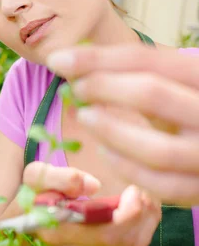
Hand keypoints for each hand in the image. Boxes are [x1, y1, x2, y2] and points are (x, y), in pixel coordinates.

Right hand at [23, 162, 160, 245]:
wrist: (29, 210)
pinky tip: (140, 209)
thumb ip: (59, 176)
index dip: (129, 213)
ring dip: (146, 219)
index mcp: (54, 231)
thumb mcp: (38, 174)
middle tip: (141, 188)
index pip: (106, 232)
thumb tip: (92, 187)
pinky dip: (143, 227)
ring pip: (132, 245)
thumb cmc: (35, 190)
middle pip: (123, 240)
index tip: (132, 189)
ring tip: (142, 195)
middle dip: (143, 213)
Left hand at [48, 45, 198, 205]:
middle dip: (102, 88)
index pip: (149, 61)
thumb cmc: (186, 109)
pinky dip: (127, 169)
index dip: (98, 59)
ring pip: (157, 149)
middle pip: (152, 95)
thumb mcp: (170, 85)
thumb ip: (134, 75)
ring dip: (110, 132)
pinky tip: (105, 152)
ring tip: (85, 117)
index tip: (58, 60)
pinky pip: (162, 186)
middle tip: (73, 88)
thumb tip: (72, 64)